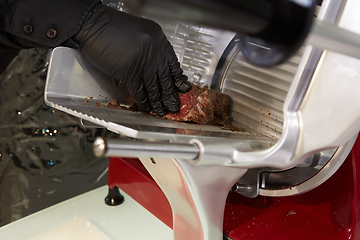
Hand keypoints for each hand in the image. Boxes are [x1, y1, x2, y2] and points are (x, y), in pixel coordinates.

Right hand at [73, 3, 190, 115]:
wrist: (93, 24)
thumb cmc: (112, 27)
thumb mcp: (140, 32)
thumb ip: (150, 50)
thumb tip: (154, 70)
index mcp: (159, 40)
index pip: (173, 64)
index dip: (177, 79)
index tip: (182, 89)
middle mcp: (154, 51)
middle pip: (166, 78)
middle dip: (170, 96)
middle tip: (175, 106)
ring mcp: (143, 62)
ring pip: (154, 88)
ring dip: (158, 102)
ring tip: (162, 111)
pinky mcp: (129, 72)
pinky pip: (139, 91)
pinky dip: (143, 102)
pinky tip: (146, 108)